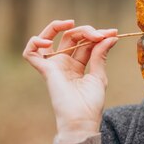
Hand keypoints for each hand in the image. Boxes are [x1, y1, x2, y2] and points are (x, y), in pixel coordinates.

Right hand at [23, 19, 117, 140]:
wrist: (82, 120)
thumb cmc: (90, 103)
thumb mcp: (99, 76)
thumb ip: (100, 55)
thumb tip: (111, 37)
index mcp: (78, 66)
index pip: (85, 43)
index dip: (98, 35)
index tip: (112, 33)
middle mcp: (64, 64)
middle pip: (71, 37)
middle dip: (86, 31)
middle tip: (100, 34)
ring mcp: (53, 66)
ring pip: (49, 37)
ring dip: (57, 27)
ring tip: (71, 24)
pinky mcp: (45, 70)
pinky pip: (30, 52)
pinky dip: (35, 41)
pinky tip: (48, 40)